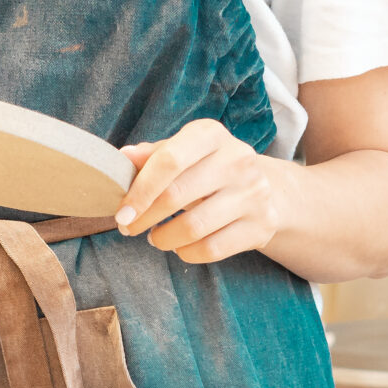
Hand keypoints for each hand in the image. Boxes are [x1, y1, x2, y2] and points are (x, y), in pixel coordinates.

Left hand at [115, 117, 281, 264]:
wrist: (266, 188)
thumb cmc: (210, 168)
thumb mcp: (185, 152)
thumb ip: (153, 155)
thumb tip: (122, 158)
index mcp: (211, 134)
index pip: (169, 160)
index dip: (141, 189)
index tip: (122, 212)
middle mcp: (237, 160)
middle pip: (176, 196)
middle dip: (144, 217)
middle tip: (128, 227)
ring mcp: (253, 193)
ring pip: (193, 228)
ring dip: (164, 238)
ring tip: (155, 237)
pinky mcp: (262, 225)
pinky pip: (213, 249)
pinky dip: (188, 253)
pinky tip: (180, 246)